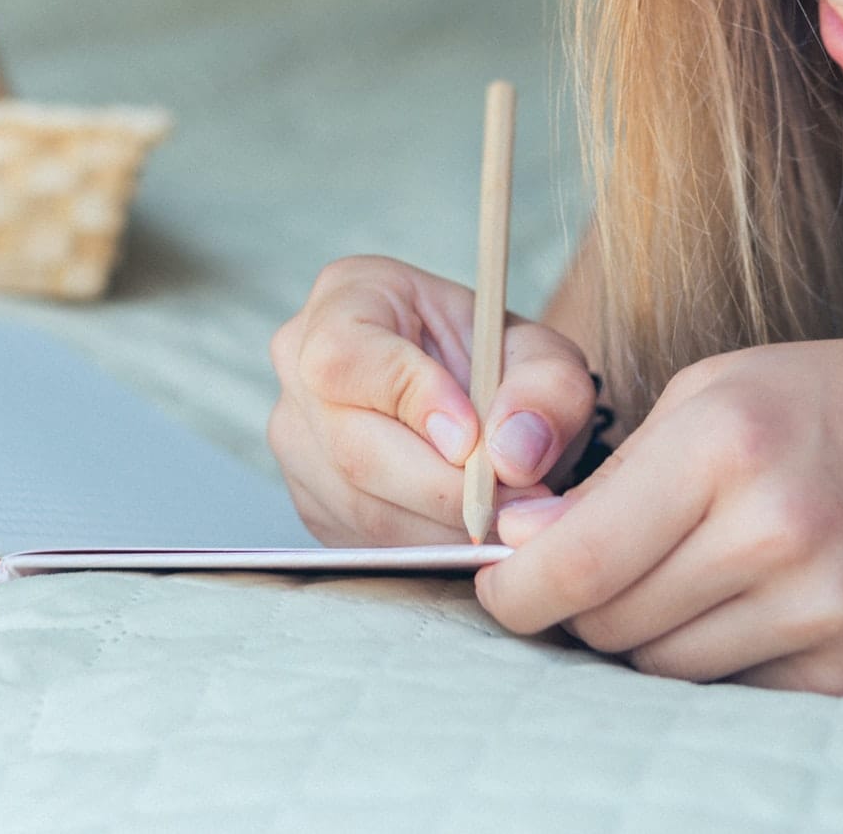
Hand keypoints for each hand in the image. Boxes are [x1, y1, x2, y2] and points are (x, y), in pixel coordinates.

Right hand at [268, 255, 599, 545]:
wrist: (486, 405)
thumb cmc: (502, 364)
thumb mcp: (544, 357)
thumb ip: (545, 391)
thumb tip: (512, 456)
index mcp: (348, 296)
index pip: (346, 356)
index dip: (412, 402)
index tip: (475, 439)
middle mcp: (300, 365)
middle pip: (352, 447)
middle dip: (445, 487)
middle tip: (518, 500)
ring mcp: (297, 439)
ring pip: (362, 506)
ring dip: (444, 526)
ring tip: (506, 515)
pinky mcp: (313, 502)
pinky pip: (365, 541)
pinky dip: (428, 546)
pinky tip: (469, 527)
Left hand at [473, 339, 842, 693]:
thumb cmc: (842, 412)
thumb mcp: (725, 387)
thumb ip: (618, 470)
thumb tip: (524, 543)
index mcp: (726, 441)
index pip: (576, 561)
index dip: (514, 590)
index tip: (502, 588)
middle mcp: (771, 530)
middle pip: (608, 623)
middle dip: (580, 606)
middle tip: (601, 570)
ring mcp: (815, 609)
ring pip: (659, 667)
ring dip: (647, 634)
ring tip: (690, 574)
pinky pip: (727, 689)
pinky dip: (716, 657)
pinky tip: (754, 601)